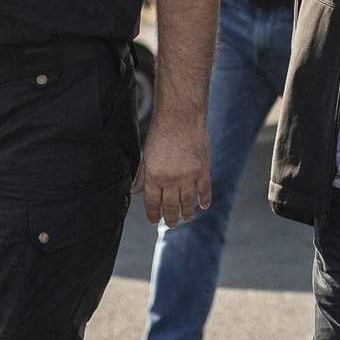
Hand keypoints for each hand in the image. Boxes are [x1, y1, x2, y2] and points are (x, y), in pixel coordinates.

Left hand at [134, 114, 209, 228]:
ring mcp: (189, 177)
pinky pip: (204, 191)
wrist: (181, 116)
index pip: (153, 204)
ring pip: (188, 203)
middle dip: (170, 218)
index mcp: (154, 178)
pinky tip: (203, 205)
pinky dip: (204, 200)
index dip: (153, 215)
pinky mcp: (203, 170)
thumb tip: (134, 190)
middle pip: (171, 207)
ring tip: (186, 218)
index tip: (154, 220)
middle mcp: (171, 181)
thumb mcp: (146, 154)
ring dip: (187, 213)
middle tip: (171, 224)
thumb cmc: (160, 131)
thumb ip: (142, 175)